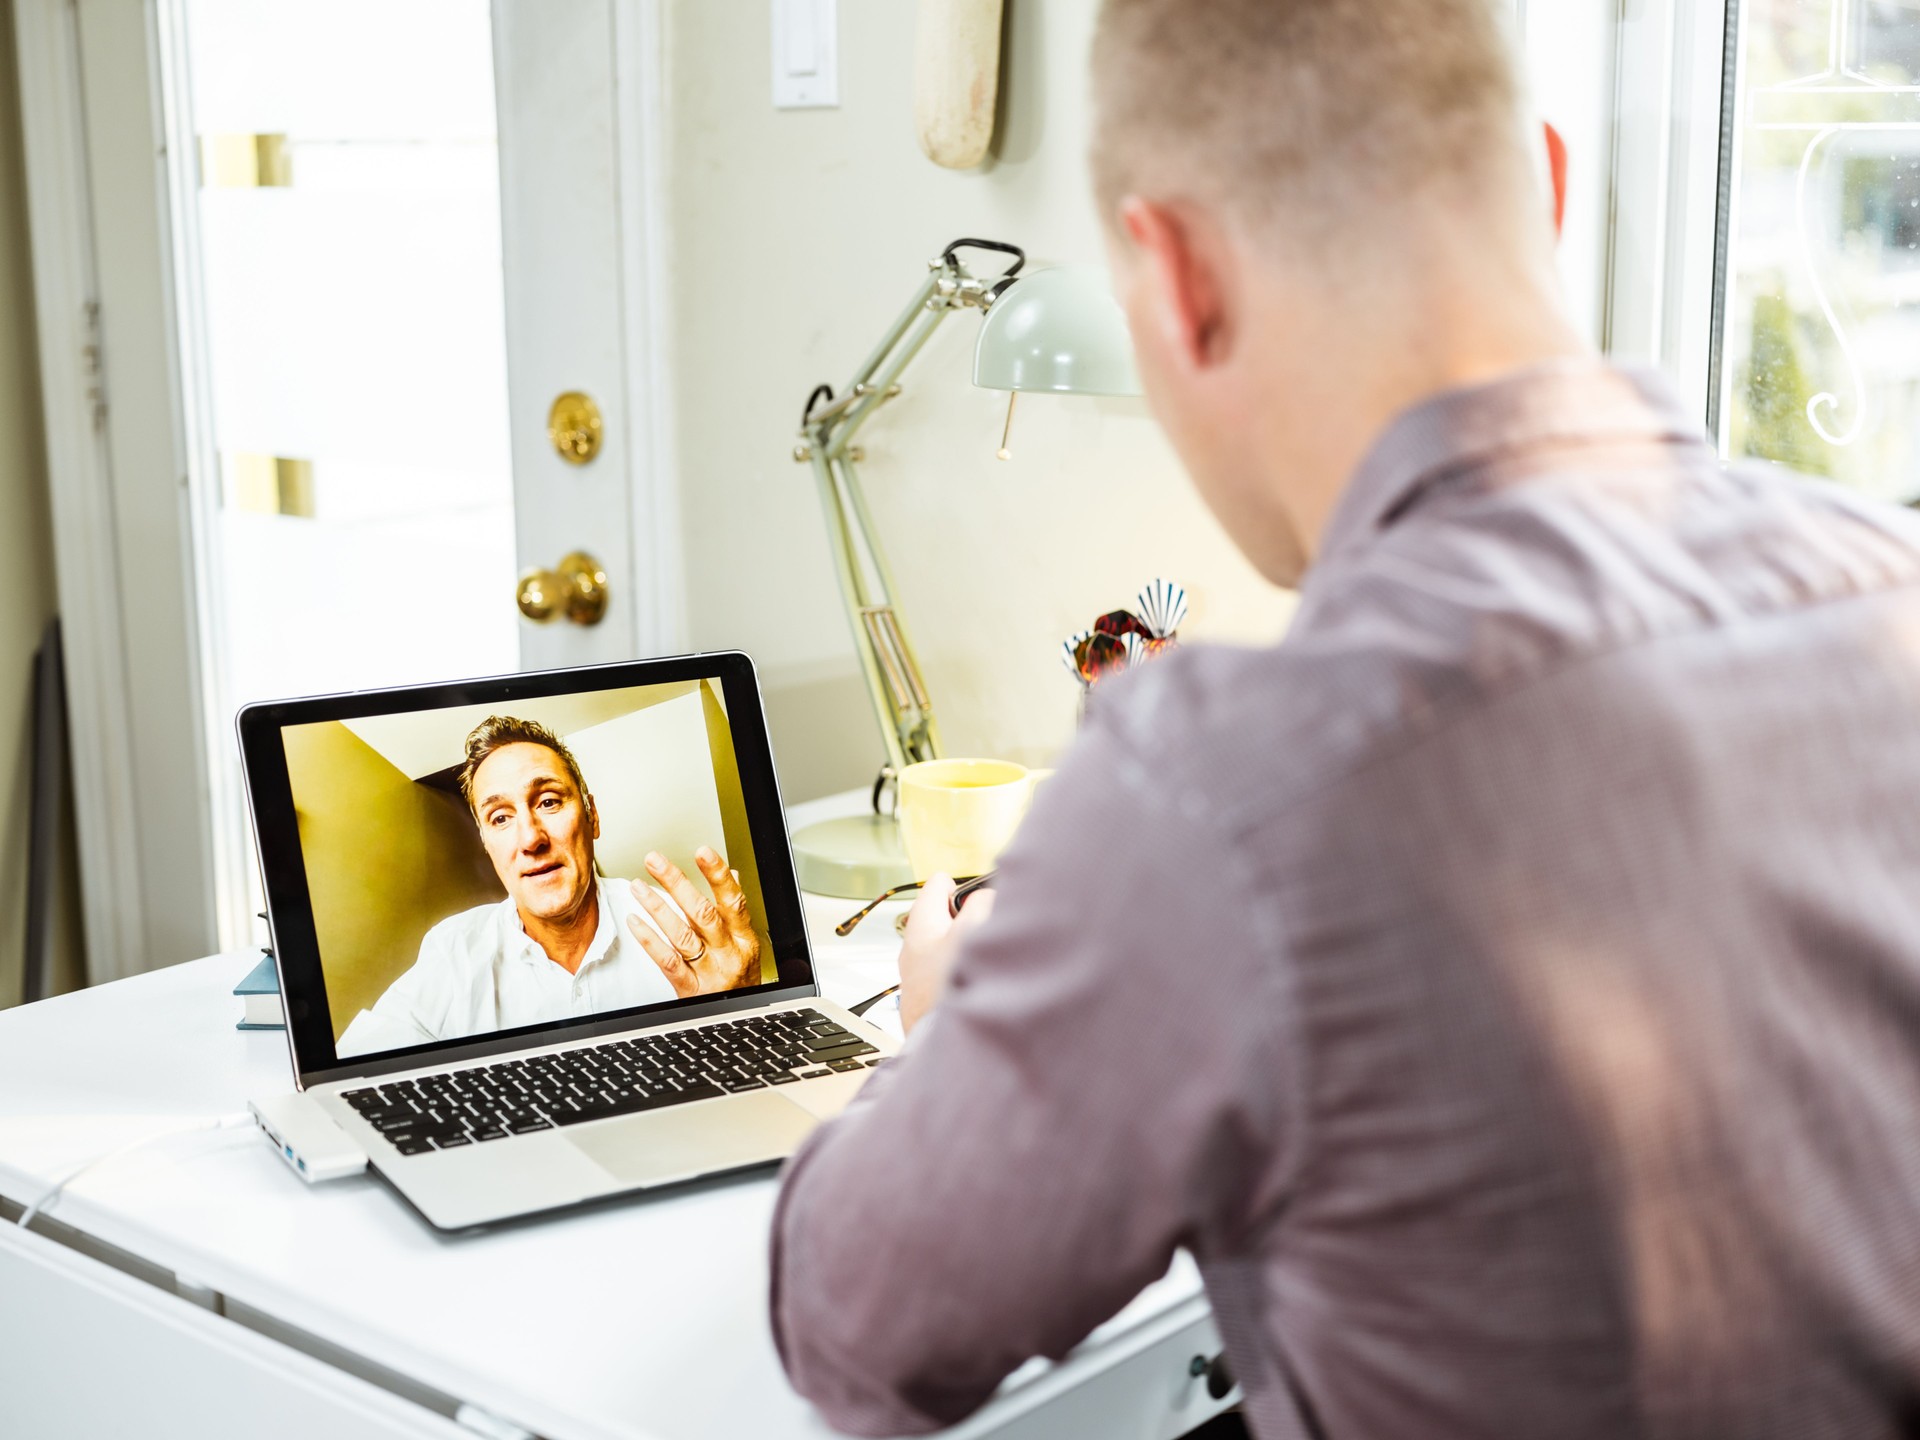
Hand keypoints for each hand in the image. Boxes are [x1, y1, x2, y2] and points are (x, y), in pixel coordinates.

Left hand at [627, 848, 763, 996]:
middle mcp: (728, 953)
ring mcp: (709, 972)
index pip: (733, 901)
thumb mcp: (747, 945)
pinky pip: (667, 961)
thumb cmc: (741, 981)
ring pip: (682, 935)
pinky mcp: (690, 989)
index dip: (718, 875)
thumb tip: (733, 876)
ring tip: (638, 886)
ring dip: (657, 907)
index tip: (703, 852)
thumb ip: (736, 911)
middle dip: (677, 883)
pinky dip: (649, 940)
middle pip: (702, 913)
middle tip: (655, 861)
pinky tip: (635, 921)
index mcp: (744, 939)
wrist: (738, 1019)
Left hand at [898, 873, 994, 1035]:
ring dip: (967, 948)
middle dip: (967, 918)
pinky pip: (947, 974)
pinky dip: (963, 972)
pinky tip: (978, 984)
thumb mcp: (970, 932)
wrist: (940, 1045)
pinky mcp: (925, 998)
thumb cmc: (947, 990)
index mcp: (921, 923)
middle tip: (989, 927)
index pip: (937, 885)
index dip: (962, 884)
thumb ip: (980, 904)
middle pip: (942, 917)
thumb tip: (985, 896)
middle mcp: (913, 947)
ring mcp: (917, 975)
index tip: (980, 891)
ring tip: (987, 959)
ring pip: (946, 947)